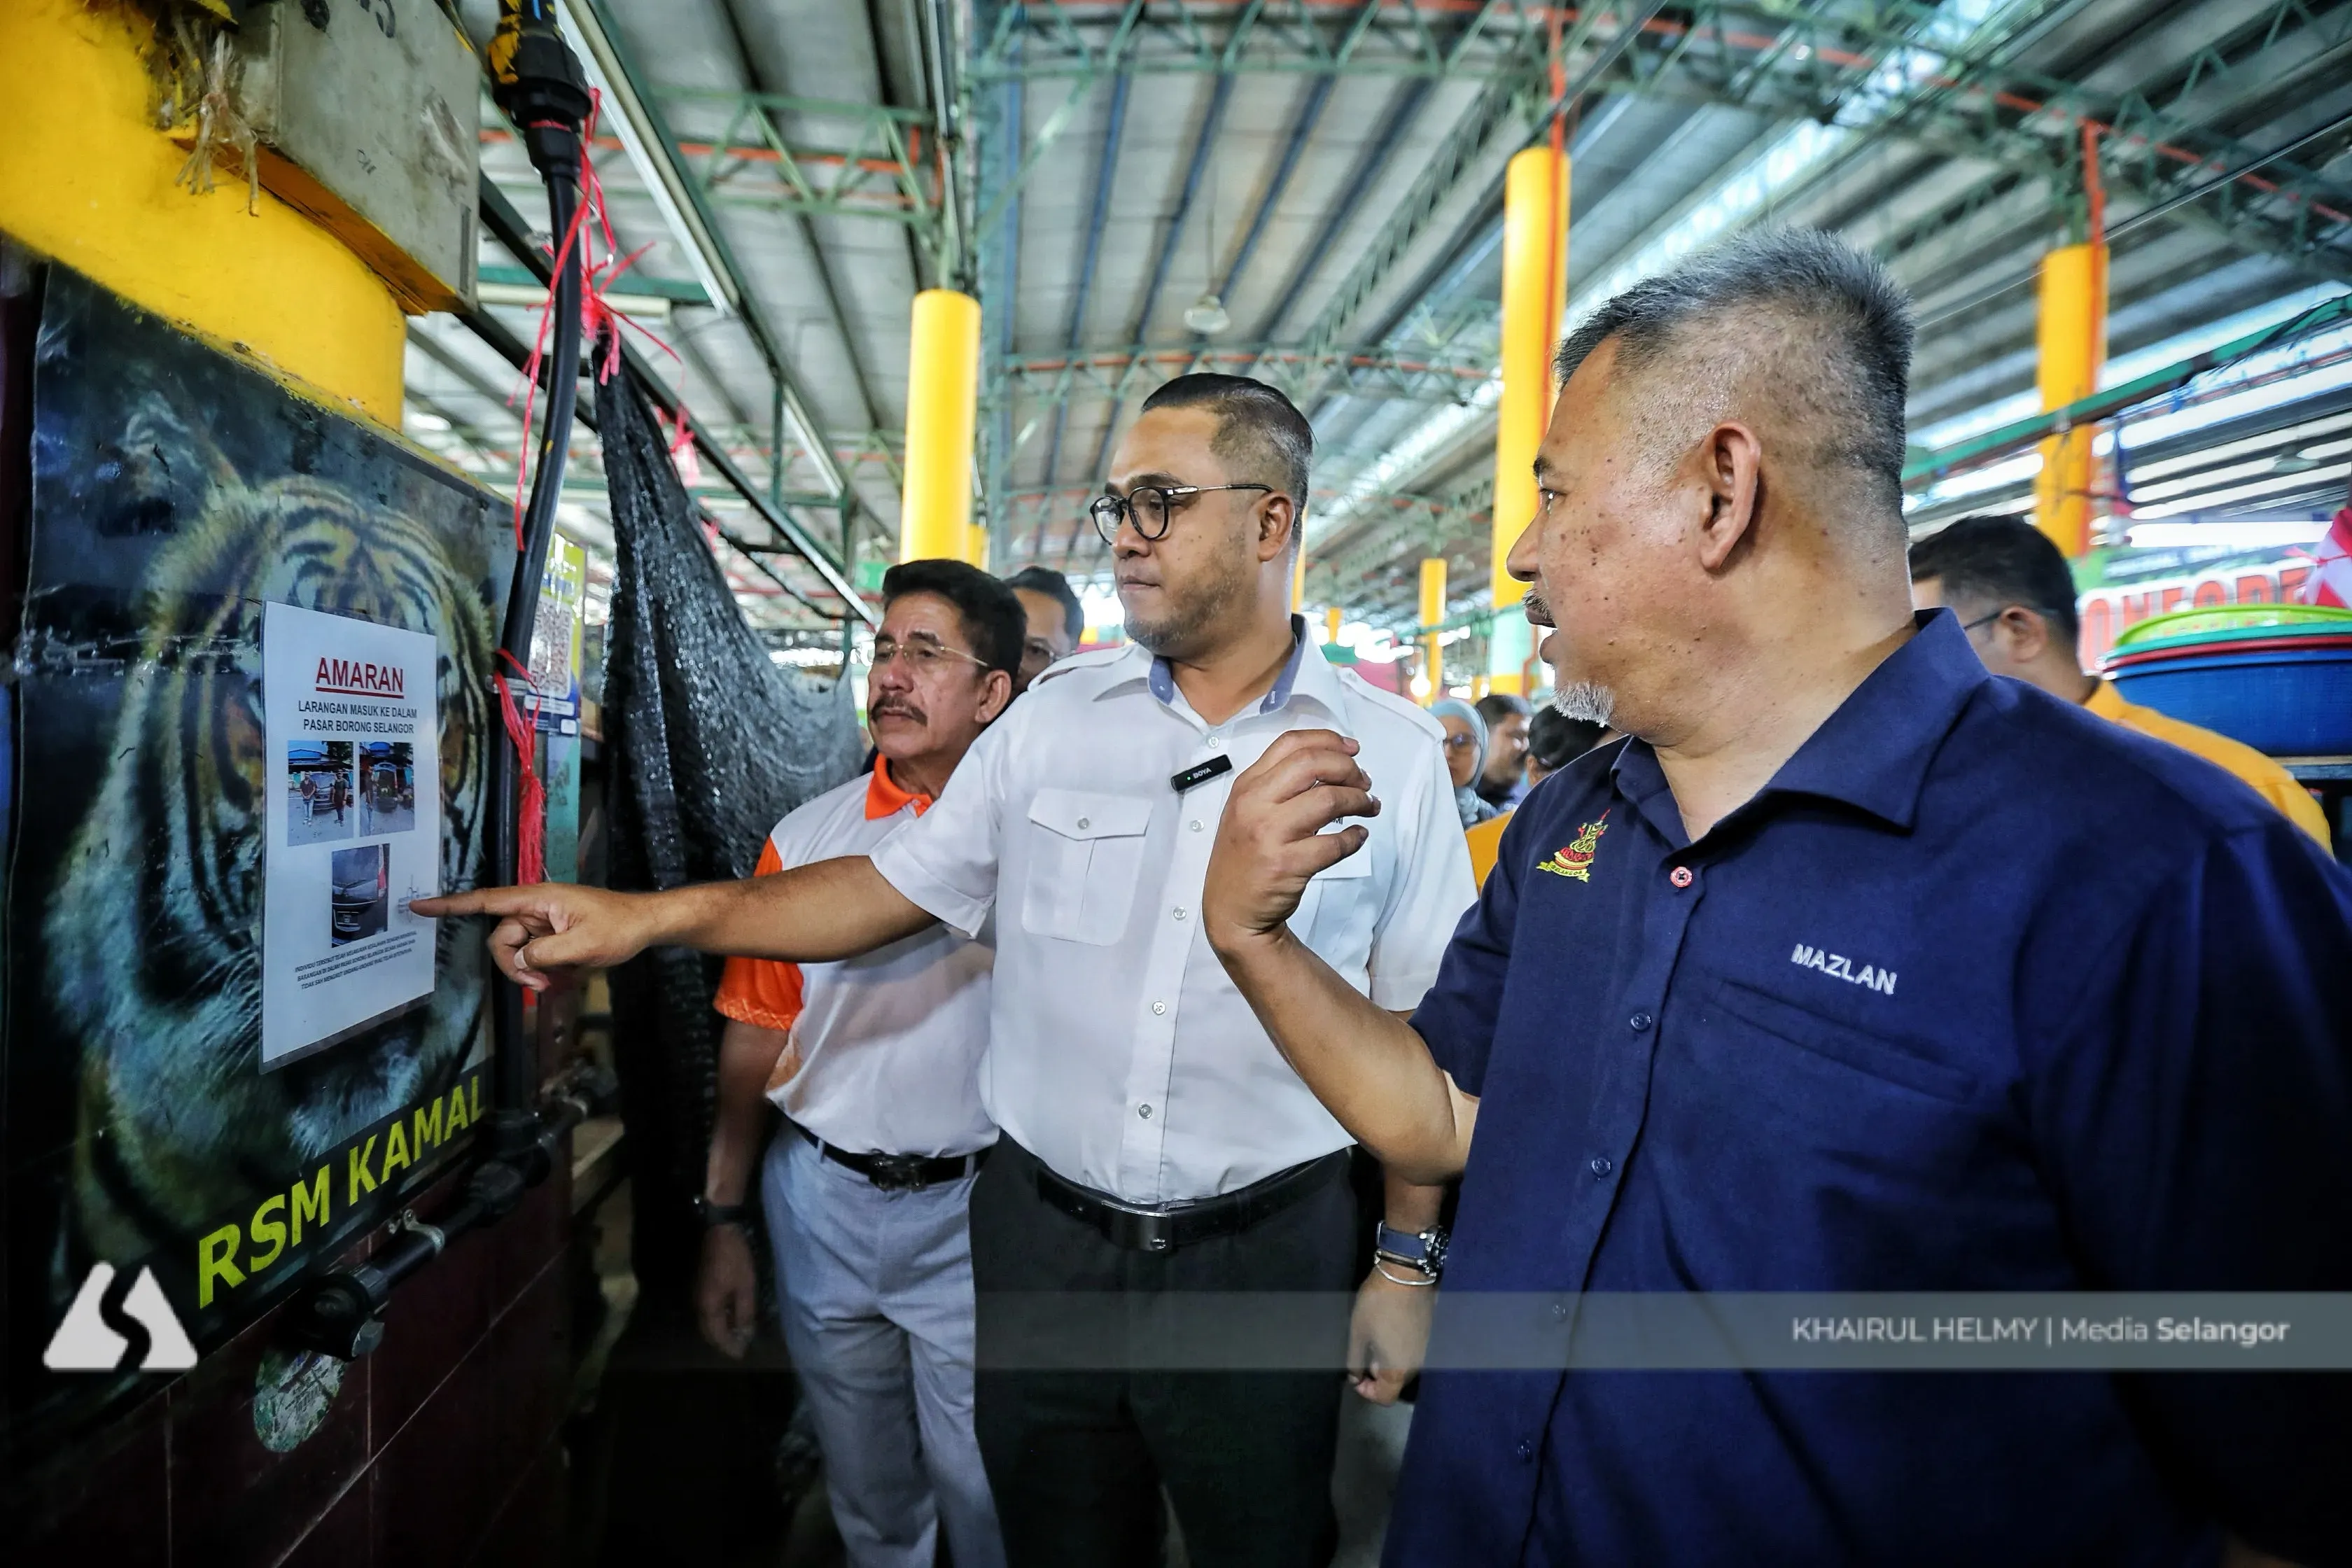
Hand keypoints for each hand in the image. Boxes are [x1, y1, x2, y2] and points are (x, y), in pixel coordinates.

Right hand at [408, 883, 659, 990]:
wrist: (646, 924)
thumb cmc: (619, 927)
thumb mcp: (583, 945)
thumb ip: (545, 954)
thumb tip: (518, 960)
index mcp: (538, 899)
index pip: (487, 901)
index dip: (451, 905)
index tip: (418, 906)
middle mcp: (535, 907)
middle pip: (502, 939)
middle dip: (514, 966)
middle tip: (540, 986)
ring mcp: (543, 921)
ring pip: (516, 951)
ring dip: (530, 971)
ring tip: (557, 983)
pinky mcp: (552, 934)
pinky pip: (534, 954)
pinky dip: (543, 969)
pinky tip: (566, 974)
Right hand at [695, 1220, 758, 1359]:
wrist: (721, 1232)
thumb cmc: (735, 1260)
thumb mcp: (745, 1287)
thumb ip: (744, 1313)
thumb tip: (744, 1334)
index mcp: (708, 1307)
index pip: (717, 1336)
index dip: (728, 1346)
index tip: (740, 1354)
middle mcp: (698, 1304)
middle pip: (708, 1331)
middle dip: (722, 1341)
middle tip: (738, 1347)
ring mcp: (698, 1294)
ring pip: (707, 1321)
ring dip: (720, 1330)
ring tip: (736, 1334)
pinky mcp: (701, 1286)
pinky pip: (708, 1311)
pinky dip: (718, 1319)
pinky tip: (731, 1316)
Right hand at [1202, 729, 1378, 956]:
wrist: (1230, 910)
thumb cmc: (1245, 857)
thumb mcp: (1248, 811)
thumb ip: (1278, 785)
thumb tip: (1333, 763)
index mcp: (1246, 785)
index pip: (1290, 744)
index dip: (1328, 740)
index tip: (1353, 749)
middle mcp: (1254, 804)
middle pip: (1312, 764)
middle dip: (1348, 768)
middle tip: (1364, 783)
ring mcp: (1269, 834)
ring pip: (1328, 799)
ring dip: (1359, 800)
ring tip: (1368, 807)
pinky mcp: (1286, 865)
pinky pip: (1334, 844)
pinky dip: (1355, 837)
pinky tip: (1358, 836)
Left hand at [1347, 1265, 1434, 1404]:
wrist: (1406, 1275)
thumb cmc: (1377, 1306)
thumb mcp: (1358, 1334)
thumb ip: (1355, 1362)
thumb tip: (1355, 1378)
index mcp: (1398, 1370)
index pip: (1385, 1398)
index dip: (1367, 1392)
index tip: (1356, 1376)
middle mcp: (1416, 1366)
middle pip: (1396, 1384)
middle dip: (1377, 1376)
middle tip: (1363, 1356)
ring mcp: (1426, 1351)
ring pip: (1405, 1368)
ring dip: (1389, 1362)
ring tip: (1375, 1341)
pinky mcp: (1430, 1337)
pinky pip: (1413, 1354)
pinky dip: (1400, 1351)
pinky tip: (1390, 1331)